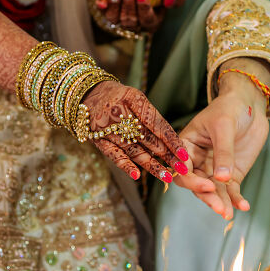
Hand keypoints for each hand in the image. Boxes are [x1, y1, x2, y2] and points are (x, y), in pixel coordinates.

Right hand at [83, 80, 204, 186]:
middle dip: (167, 155)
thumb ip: (150, 116)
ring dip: (152, 165)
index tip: (184, 154)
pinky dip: (125, 166)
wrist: (85, 93)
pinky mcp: (98, 140)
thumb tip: (170, 140)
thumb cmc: (116, 96)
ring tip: (167, 177)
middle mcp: (121, 115)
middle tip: (182, 168)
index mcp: (133, 100)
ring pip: (134, 150)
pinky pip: (113, 155)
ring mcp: (109, 129)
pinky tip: (136, 176)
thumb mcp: (134, 96)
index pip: (157, 124)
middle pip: (148, 139)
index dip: (171, 140)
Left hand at [97, 0, 184, 32]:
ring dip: (115, 7)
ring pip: (116, 19)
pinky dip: (103, 7)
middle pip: (130, 21)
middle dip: (129, 6)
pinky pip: (104, 12)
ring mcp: (121, 19)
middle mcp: (136, 24)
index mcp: (152, 22)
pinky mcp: (110, 11)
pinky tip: (101, 2)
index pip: (147, 20)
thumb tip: (168, 1)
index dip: (144, 9)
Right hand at [174, 70, 269, 218]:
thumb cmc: (230, 107)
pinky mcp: (230, 175)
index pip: (182, 169)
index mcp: (185, 147)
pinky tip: (243, 206)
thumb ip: (223, 152)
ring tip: (229, 213)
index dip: (192, 180)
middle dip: (207, 197)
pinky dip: (236, 199)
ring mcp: (213, 170)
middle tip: (219, 207)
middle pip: (196, 185)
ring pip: (213, 191)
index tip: (208, 184)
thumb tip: (221, 178)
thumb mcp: (224, 126)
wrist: (249, 104)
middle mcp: (196, 161)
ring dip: (221, 203)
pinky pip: (231, 191)